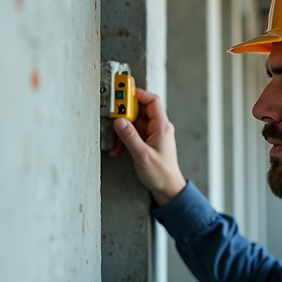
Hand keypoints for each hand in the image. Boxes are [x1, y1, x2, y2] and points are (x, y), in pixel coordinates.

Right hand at [109, 88, 186, 205]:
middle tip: (113, 116)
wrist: (168, 189)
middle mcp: (159, 128)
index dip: (138, 94)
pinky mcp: (148, 143)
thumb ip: (130, 137)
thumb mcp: (142, 155)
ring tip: (116, 141)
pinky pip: (134, 135)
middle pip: (140, 111)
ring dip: (123, 131)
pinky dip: (125, 140)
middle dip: (125, 115)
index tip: (123, 92)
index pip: (152, 101)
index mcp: (162, 127)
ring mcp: (153, 135)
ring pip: (134, 124)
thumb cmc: (161, 174)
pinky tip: (119, 149)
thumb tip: (119, 121)